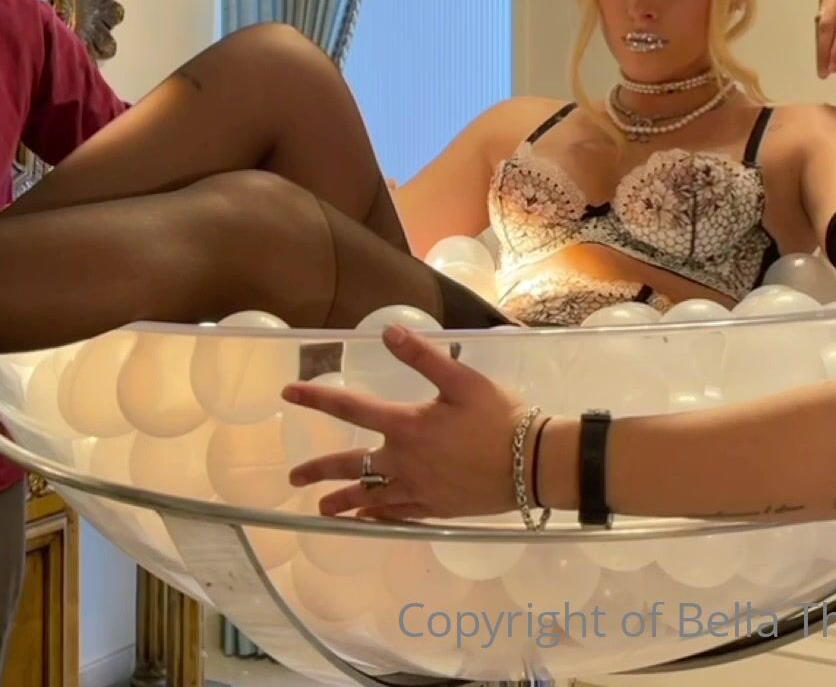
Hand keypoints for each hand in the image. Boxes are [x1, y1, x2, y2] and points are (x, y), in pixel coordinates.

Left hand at [282, 325, 527, 519]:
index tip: (289, 395)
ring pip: (370, 498)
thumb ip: (422, 357)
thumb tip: (387, 333)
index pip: (351, 409)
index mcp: (406, 426)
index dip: (317, 399)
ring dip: (343, 501)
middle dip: (319, 471)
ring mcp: (418, 490)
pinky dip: (377, 516)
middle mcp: (403, 462)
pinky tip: (368, 519)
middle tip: (294, 478)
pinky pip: (396, 515)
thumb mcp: (462, 379)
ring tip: (322, 509)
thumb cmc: (498, 417)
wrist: (531, 464)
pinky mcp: (434, 508)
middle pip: (351, 467)